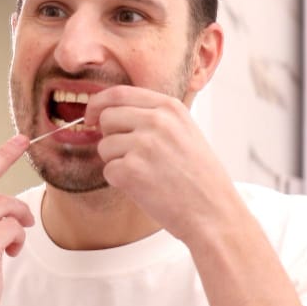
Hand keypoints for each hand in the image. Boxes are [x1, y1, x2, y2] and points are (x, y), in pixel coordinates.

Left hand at [84, 86, 248, 244]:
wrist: (214, 212)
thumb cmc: (199, 177)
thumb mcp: (185, 131)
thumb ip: (153, 117)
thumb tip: (110, 111)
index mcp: (169, 107)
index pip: (119, 93)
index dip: (99, 104)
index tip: (92, 115)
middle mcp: (156, 121)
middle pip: (106, 117)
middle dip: (109, 137)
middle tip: (129, 156)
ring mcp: (143, 145)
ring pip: (104, 146)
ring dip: (117, 162)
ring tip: (146, 174)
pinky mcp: (131, 170)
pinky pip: (108, 171)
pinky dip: (120, 182)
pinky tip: (145, 188)